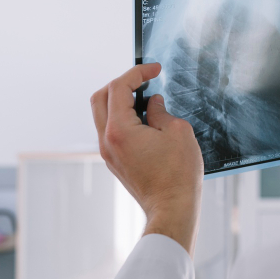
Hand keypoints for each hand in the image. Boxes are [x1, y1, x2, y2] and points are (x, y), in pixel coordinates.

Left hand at [91, 64, 203, 254]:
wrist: (172, 209)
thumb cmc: (178, 175)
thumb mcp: (178, 132)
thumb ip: (162, 111)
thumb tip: (153, 104)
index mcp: (119, 130)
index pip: (119, 87)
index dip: (137, 72)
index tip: (155, 69)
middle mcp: (107, 140)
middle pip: (101, 97)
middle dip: (122, 83)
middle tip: (145, 79)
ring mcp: (109, 153)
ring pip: (103, 114)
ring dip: (121, 100)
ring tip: (146, 98)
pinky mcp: (115, 161)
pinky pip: (111, 130)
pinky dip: (124, 117)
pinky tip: (145, 119)